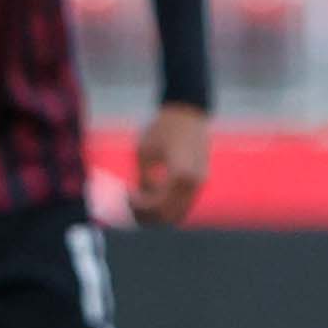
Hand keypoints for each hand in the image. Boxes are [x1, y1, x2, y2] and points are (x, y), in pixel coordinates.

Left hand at [131, 103, 208, 226]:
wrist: (188, 112)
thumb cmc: (162, 128)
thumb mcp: (144, 152)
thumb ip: (143, 179)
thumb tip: (142, 199)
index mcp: (180, 174)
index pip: (158, 206)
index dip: (139, 207)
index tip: (126, 194)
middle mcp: (194, 182)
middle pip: (169, 216)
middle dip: (148, 216)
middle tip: (131, 204)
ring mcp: (200, 182)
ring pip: (179, 213)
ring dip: (159, 213)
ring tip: (140, 200)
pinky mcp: (201, 180)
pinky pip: (184, 203)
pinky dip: (169, 205)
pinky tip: (153, 193)